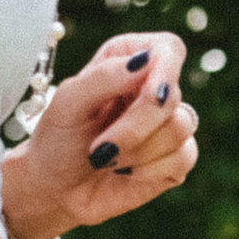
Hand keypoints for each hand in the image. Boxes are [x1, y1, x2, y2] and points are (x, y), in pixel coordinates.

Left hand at [1, 32, 199, 238]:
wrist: (55, 190)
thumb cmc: (58, 140)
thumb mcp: (67, 103)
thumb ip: (104, 76)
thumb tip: (147, 60)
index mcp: (129, 63)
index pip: (168, 48)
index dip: (165, 70)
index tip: (150, 95)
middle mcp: (153, 89)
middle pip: (171, 96)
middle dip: (134, 126)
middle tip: (101, 147)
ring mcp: (169, 125)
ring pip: (179, 128)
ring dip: (136, 151)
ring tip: (107, 159)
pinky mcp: (177, 158)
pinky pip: (184, 158)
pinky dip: (148, 170)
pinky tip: (126, 172)